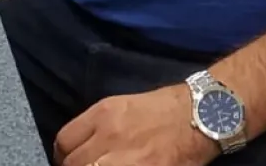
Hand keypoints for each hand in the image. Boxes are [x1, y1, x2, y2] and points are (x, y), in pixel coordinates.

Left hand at [53, 85, 217, 165]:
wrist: (202, 115)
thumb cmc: (164, 109)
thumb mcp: (122, 106)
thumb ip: (98, 125)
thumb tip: (82, 148)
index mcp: (103, 114)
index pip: (64, 141)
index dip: (64, 156)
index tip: (69, 162)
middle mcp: (110, 135)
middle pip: (73, 164)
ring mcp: (126, 159)